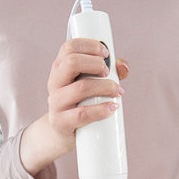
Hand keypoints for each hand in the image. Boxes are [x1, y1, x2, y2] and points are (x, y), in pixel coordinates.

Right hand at [20, 38, 128, 175]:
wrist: (61, 133)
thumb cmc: (79, 104)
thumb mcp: (89, 84)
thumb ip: (108, 73)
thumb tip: (123, 67)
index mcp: (60, 69)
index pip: (69, 47)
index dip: (90, 46)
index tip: (106, 53)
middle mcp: (54, 83)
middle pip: (72, 63)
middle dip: (96, 64)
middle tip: (108, 73)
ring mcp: (56, 103)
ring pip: (81, 88)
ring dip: (105, 87)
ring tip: (118, 91)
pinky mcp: (61, 122)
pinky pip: (82, 114)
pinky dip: (101, 110)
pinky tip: (113, 107)